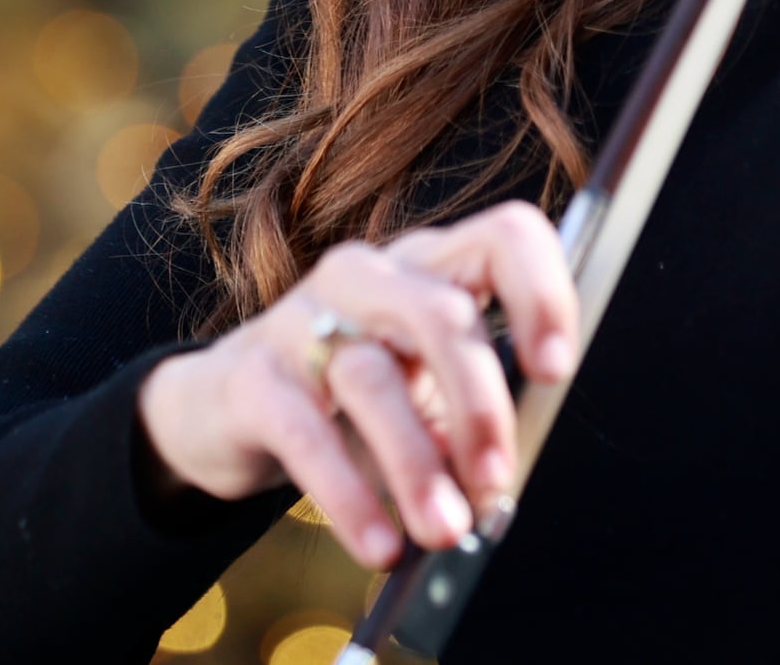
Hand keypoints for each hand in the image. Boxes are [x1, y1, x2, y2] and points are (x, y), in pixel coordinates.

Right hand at [134, 200, 577, 567]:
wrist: (223, 409)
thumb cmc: (349, 398)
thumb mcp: (422, 393)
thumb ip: (470, 417)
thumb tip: (501, 480)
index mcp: (429, 265)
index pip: (502, 238)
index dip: (540, 294)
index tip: (555, 372)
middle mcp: (369, 274)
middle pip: (442, 314)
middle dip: (480, 403)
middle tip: (496, 480)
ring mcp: (303, 317)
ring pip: (373, 378)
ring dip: (418, 465)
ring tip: (444, 530)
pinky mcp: (252, 376)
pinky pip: (308, 436)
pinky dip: (349, 496)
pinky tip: (379, 542)